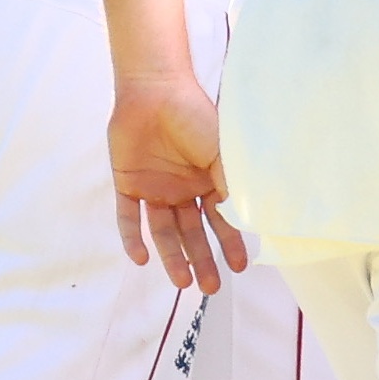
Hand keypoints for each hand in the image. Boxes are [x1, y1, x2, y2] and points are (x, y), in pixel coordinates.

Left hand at [109, 72, 247, 291]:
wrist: (155, 91)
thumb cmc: (194, 116)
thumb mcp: (222, 151)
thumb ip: (231, 184)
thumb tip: (250, 218)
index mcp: (207, 181)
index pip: (221, 220)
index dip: (231, 243)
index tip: (240, 267)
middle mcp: (182, 190)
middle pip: (192, 232)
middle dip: (202, 260)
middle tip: (210, 288)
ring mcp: (155, 189)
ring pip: (163, 231)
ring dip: (172, 256)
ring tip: (182, 282)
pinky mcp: (127, 185)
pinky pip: (129, 217)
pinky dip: (132, 238)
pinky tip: (140, 258)